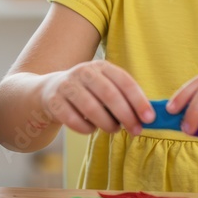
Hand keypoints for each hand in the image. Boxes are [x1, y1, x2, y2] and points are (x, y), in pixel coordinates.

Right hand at [39, 60, 153, 137]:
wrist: (48, 91)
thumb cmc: (87, 93)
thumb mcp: (104, 88)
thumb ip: (124, 98)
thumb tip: (148, 117)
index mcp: (100, 66)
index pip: (124, 81)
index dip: (138, 100)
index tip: (150, 118)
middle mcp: (83, 71)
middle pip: (109, 94)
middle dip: (126, 115)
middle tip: (136, 130)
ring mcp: (66, 85)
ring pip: (91, 108)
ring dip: (107, 123)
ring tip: (114, 130)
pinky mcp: (53, 101)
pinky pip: (73, 119)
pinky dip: (86, 128)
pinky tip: (91, 129)